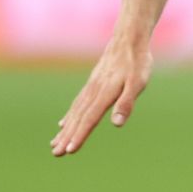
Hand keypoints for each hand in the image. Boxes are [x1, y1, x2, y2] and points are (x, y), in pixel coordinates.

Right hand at [51, 31, 153, 155]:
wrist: (128, 38)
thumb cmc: (137, 62)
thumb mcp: (138, 83)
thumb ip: (127, 103)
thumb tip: (117, 124)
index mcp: (105, 94)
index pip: (90, 119)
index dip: (80, 135)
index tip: (69, 150)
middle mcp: (94, 92)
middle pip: (78, 118)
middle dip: (67, 137)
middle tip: (55, 153)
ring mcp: (91, 88)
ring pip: (75, 112)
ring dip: (65, 129)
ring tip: (54, 144)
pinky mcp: (92, 84)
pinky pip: (77, 103)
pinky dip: (69, 116)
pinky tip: (63, 124)